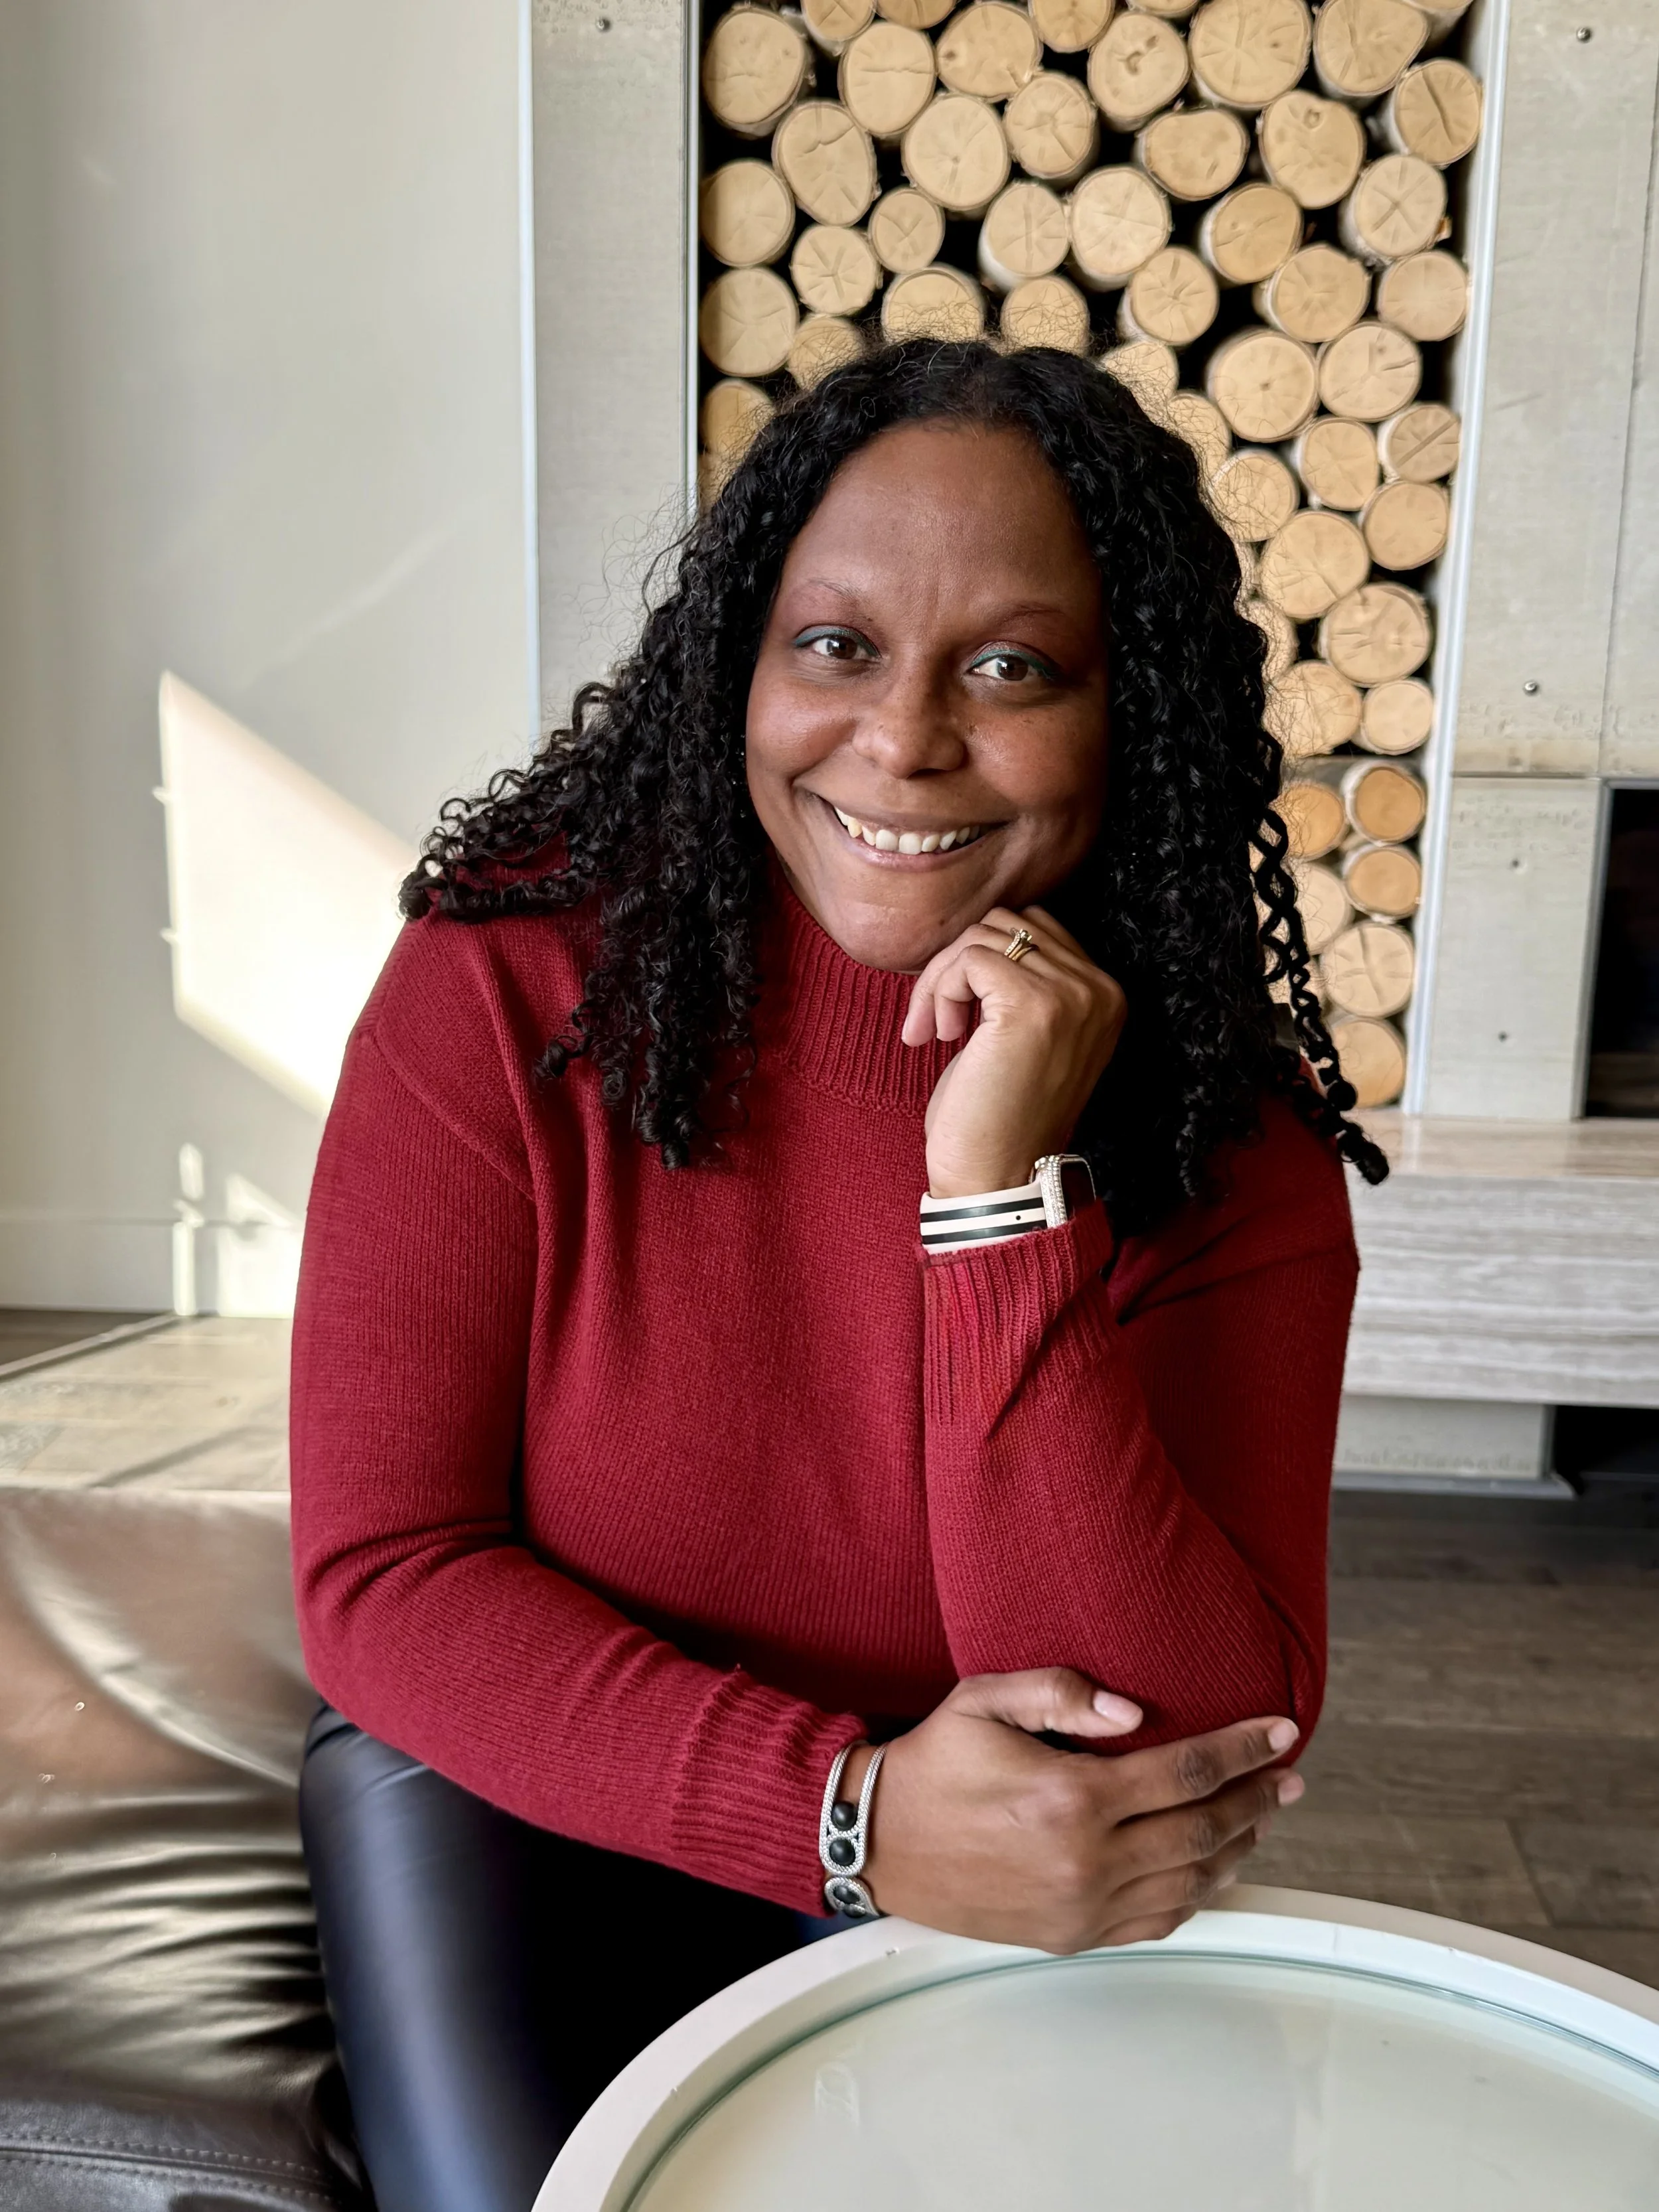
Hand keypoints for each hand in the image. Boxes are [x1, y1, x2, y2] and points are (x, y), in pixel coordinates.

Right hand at [849, 1668, 1302, 1953]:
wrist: (877, 1842)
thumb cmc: (931, 1764)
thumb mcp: (983, 1700)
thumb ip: (1059, 1694)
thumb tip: (1133, 1710)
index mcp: (1070, 1798)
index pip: (1185, 1770)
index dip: (1242, 1749)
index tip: (1280, 1732)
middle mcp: (1085, 1861)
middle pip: (1202, 1830)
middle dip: (1255, 1798)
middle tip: (1287, 1775)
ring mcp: (1081, 1906)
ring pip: (1189, 1881)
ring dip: (1236, 1847)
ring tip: (1261, 1816)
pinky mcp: (1071, 1934)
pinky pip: (1156, 1919)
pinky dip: (1197, 1893)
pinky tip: (1211, 1867)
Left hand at [901, 905, 1126, 1198]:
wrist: (996, 1178)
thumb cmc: (998, 1116)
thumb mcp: (1026, 1039)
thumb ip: (1026, 984)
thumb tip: (984, 935)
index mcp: (1104, 997)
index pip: (1037, 928)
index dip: (984, 960)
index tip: (959, 1012)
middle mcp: (1099, 990)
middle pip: (1008, 923)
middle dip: (959, 964)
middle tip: (937, 1021)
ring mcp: (1070, 995)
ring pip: (984, 935)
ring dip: (943, 978)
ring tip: (936, 1030)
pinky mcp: (1031, 1005)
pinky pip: (968, 958)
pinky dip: (939, 989)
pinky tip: (936, 1035)